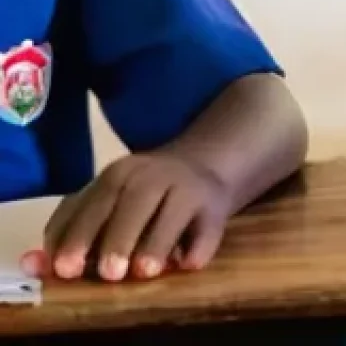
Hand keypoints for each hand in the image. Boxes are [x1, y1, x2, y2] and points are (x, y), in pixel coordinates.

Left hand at [21, 151, 230, 281]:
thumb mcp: (106, 203)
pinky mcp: (217, 205)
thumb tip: (32, 264)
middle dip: (120, 237)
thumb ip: (73, 230)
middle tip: (109, 274)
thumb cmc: (141, 197)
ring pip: (175, 210)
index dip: (81, 233)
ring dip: (159, 241)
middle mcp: (156, 173)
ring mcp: (190, 186)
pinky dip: (199, 246)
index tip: (66, 268)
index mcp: (121, 173)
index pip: (97, 199)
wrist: (203, 166)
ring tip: (145, 272)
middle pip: (137, 200)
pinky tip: (188, 264)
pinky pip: (209, 226)